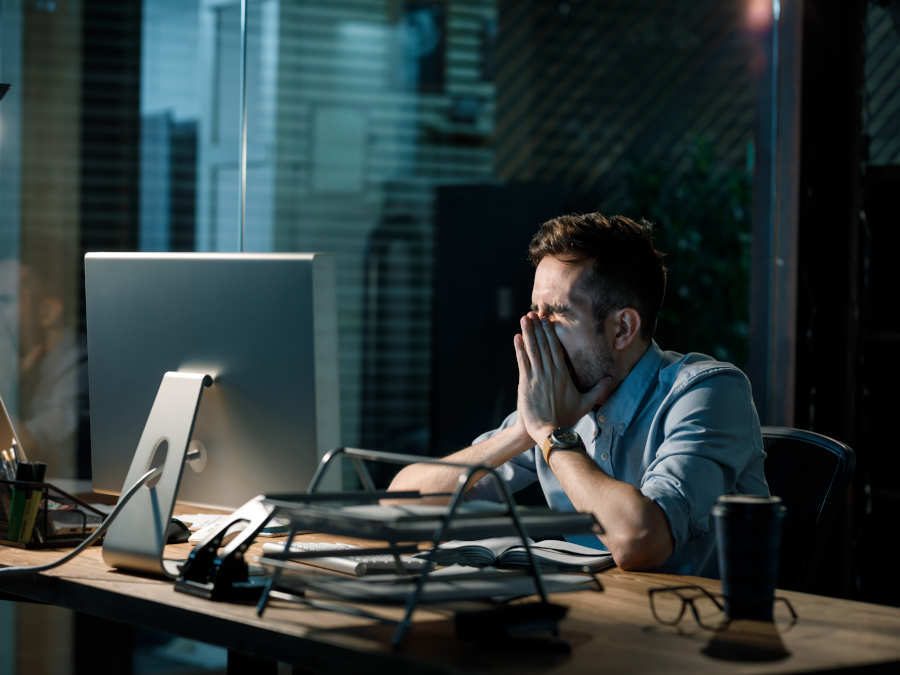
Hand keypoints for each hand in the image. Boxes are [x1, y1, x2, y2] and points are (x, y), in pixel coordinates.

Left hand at [514, 313, 612, 444]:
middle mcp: (551, 372)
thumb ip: (598, 390)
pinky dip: (519, 349)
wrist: (548, 431)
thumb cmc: (566, 418)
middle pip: (544, 345)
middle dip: (538, 328)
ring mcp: (538, 376)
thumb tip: (610, 379)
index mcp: (563, 374)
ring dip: (528, 333)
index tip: (547, 320)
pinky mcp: (526, 383)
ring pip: (533, 350)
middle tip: (533, 313)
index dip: (551, 333)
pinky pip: (522, 361)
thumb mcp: (585, 404)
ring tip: (525, 319)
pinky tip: (517, 337)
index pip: (556, 348)